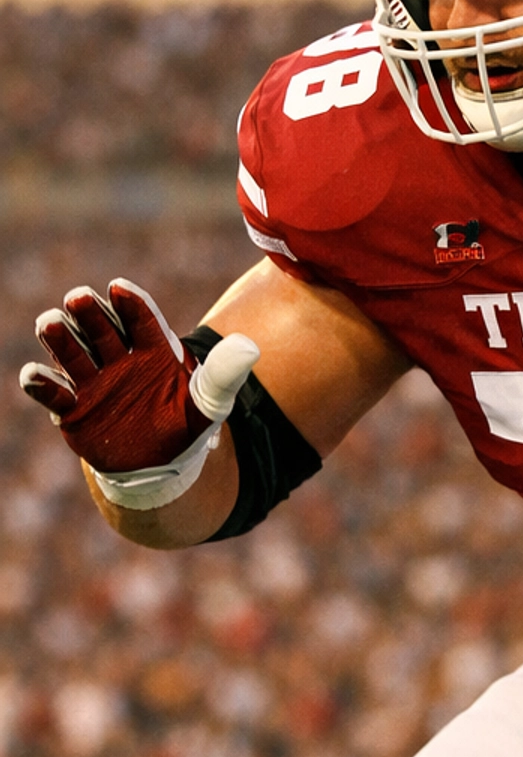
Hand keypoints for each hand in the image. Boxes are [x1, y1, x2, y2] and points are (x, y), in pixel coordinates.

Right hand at [20, 280, 257, 506]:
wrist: (158, 467)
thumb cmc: (184, 427)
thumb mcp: (209, 403)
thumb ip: (224, 375)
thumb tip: (251, 347)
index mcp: (153, 349)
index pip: (141, 319)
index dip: (130, 304)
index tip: (119, 289)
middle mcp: (118, 357)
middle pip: (100, 327)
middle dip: (89, 312)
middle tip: (79, 299)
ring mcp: (93, 380)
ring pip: (72, 350)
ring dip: (60, 337)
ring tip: (52, 324)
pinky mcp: (73, 407)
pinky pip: (52, 390)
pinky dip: (40, 382)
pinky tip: (36, 375)